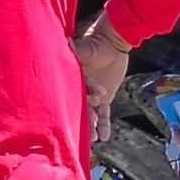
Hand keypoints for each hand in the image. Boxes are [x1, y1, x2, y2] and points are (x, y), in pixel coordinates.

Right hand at [74, 14, 130, 142]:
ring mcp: (91, 96)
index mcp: (70, 79)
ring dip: (92, 126)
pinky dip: (104, 125)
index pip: (69, 94)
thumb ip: (76, 50)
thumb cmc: (97, 44)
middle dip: (82, 120)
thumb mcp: (86, 49)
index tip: (74, 111)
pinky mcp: (104, 99)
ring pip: (91, 114)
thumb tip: (65, 42)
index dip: (72, 103)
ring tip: (93, 138)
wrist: (114, 42)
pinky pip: (104, 115)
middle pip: (78, 108)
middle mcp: (78, 90)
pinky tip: (105, 137)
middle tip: (85, 133)